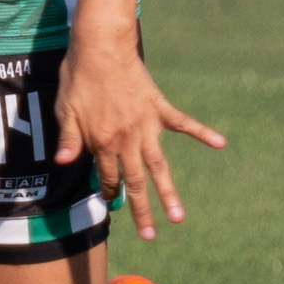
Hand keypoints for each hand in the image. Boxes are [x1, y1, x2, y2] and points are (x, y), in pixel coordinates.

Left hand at [53, 33, 225, 240]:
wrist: (100, 48)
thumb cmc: (77, 78)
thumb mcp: (64, 110)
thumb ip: (69, 139)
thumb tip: (63, 165)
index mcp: (101, 141)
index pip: (107, 176)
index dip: (109, 192)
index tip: (113, 206)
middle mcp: (126, 139)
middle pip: (135, 181)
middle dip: (141, 209)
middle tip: (150, 235)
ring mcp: (146, 125)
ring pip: (159, 165)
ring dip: (168, 192)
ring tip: (178, 217)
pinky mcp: (159, 108)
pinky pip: (184, 124)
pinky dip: (202, 133)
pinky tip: (220, 143)